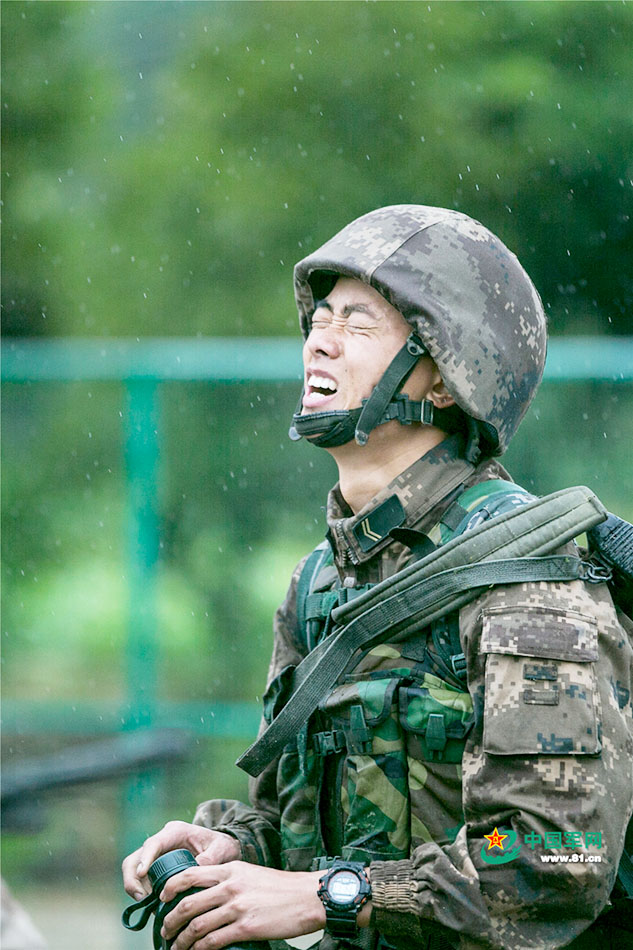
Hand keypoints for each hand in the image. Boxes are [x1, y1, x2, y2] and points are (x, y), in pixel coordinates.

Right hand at [121, 821, 240, 900]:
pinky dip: (143, 894)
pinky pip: (141, 882)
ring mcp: (156, 856)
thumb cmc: (221, 845)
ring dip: (136, 888)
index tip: (142, 873)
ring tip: (148, 905)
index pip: (153, 843)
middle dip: (133, 879)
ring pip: (134, 871)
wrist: (222, 849)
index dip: (145, 858)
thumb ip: (211, 858)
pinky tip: (154, 907)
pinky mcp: (155, 869)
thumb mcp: (221, 848)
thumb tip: (195, 872)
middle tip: (141, 898)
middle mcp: (161, 842)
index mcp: (175, 832)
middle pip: (135, 858)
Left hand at [160, 862, 326, 949]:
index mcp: (230, 869)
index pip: (190, 874)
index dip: (170, 887)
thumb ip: (229, 879)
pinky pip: (213, 941)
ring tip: (176, 947)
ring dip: (182, 940)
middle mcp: (230, 886)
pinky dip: (199, 949)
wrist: (307, 897)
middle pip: (188, 903)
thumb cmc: (281, 887)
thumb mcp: (251, 873)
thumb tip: (208, 893)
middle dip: (170, 919)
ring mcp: (237, 907)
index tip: (162, 898)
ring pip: (197, 925)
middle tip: (165, 930)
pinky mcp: (246, 928)